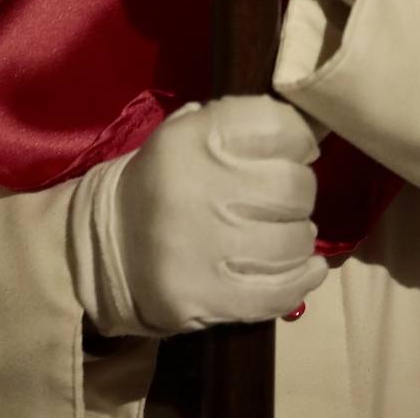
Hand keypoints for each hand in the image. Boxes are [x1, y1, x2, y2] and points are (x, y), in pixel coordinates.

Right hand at [114, 97, 326, 332]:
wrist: (108, 246)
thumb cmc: (164, 181)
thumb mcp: (186, 132)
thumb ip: (241, 122)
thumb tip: (310, 128)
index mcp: (196, 138)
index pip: (278, 124)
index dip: (297, 138)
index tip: (294, 149)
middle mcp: (203, 188)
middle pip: (294, 185)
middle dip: (298, 191)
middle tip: (284, 198)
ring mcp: (209, 247)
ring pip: (295, 240)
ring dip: (298, 237)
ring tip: (282, 234)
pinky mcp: (212, 298)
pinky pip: (282, 290)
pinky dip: (303, 279)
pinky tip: (307, 269)